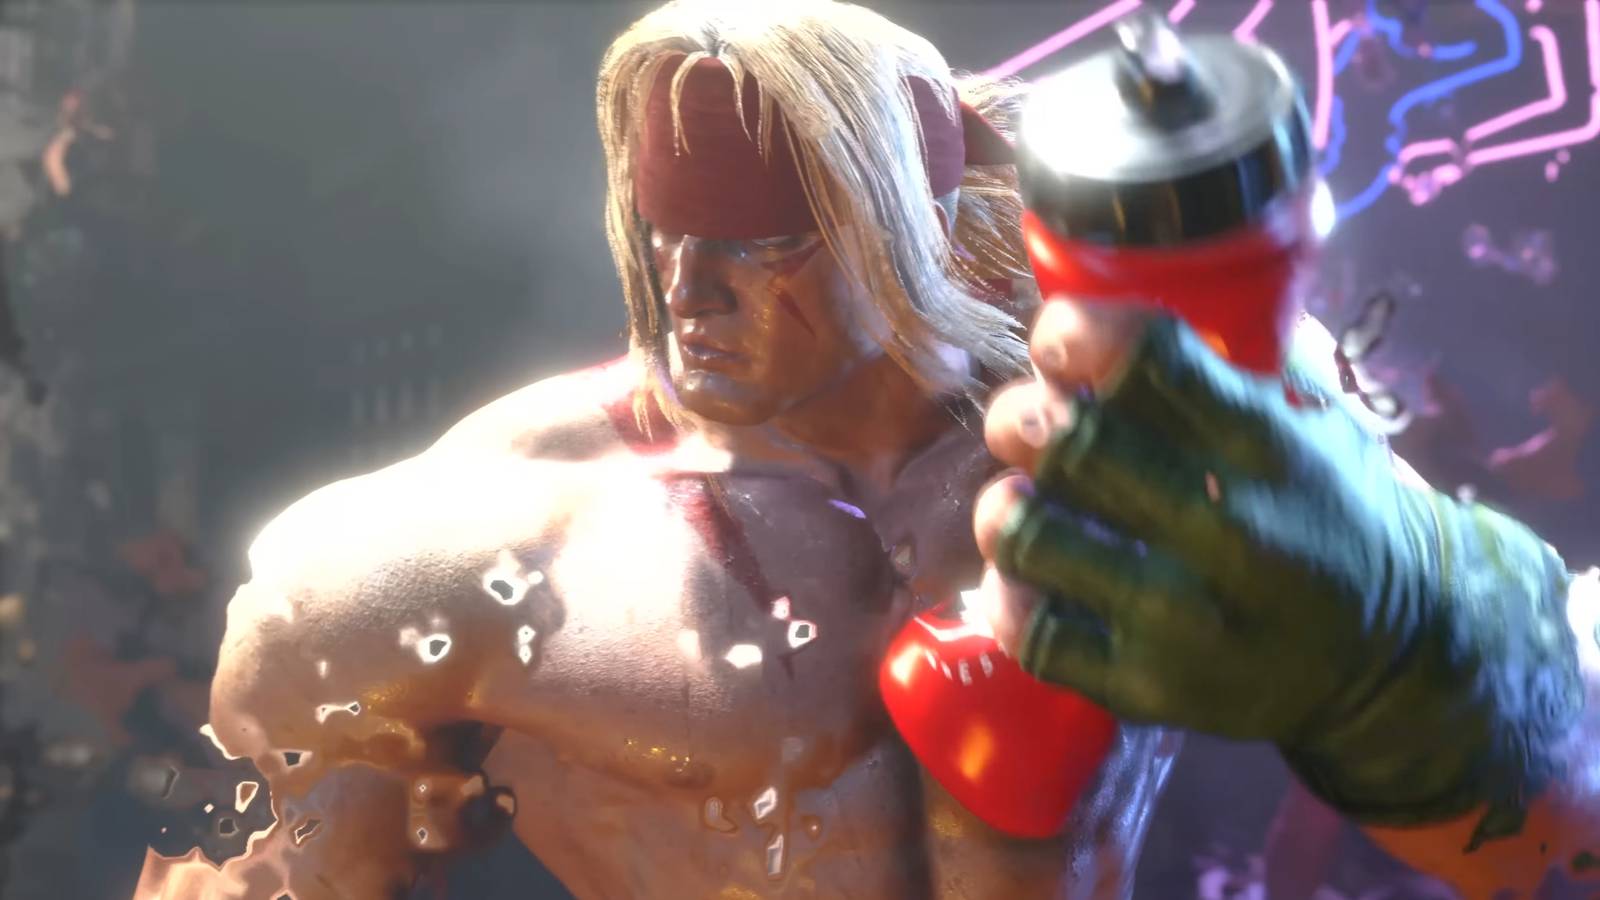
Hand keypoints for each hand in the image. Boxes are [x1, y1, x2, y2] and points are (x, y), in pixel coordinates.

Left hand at [973, 299, 1579, 833]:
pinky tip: (1023, 577)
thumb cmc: (1329, 514)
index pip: (1148, 359)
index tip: (1056, 340)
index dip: (1076, 333)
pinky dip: (1006, 595)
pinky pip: (1031, 632)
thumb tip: (1104, 315)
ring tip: (1020, 499)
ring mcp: (1182, 618)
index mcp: (1265, 444)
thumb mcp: (1310, 423)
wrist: (1393, 656)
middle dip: (1023, 418)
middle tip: (1024, 421)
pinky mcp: (1147, 688)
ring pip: (1031, 537)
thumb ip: (1219, 371)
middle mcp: (1225, 528)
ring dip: (1005, 506)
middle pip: (1070, 443)